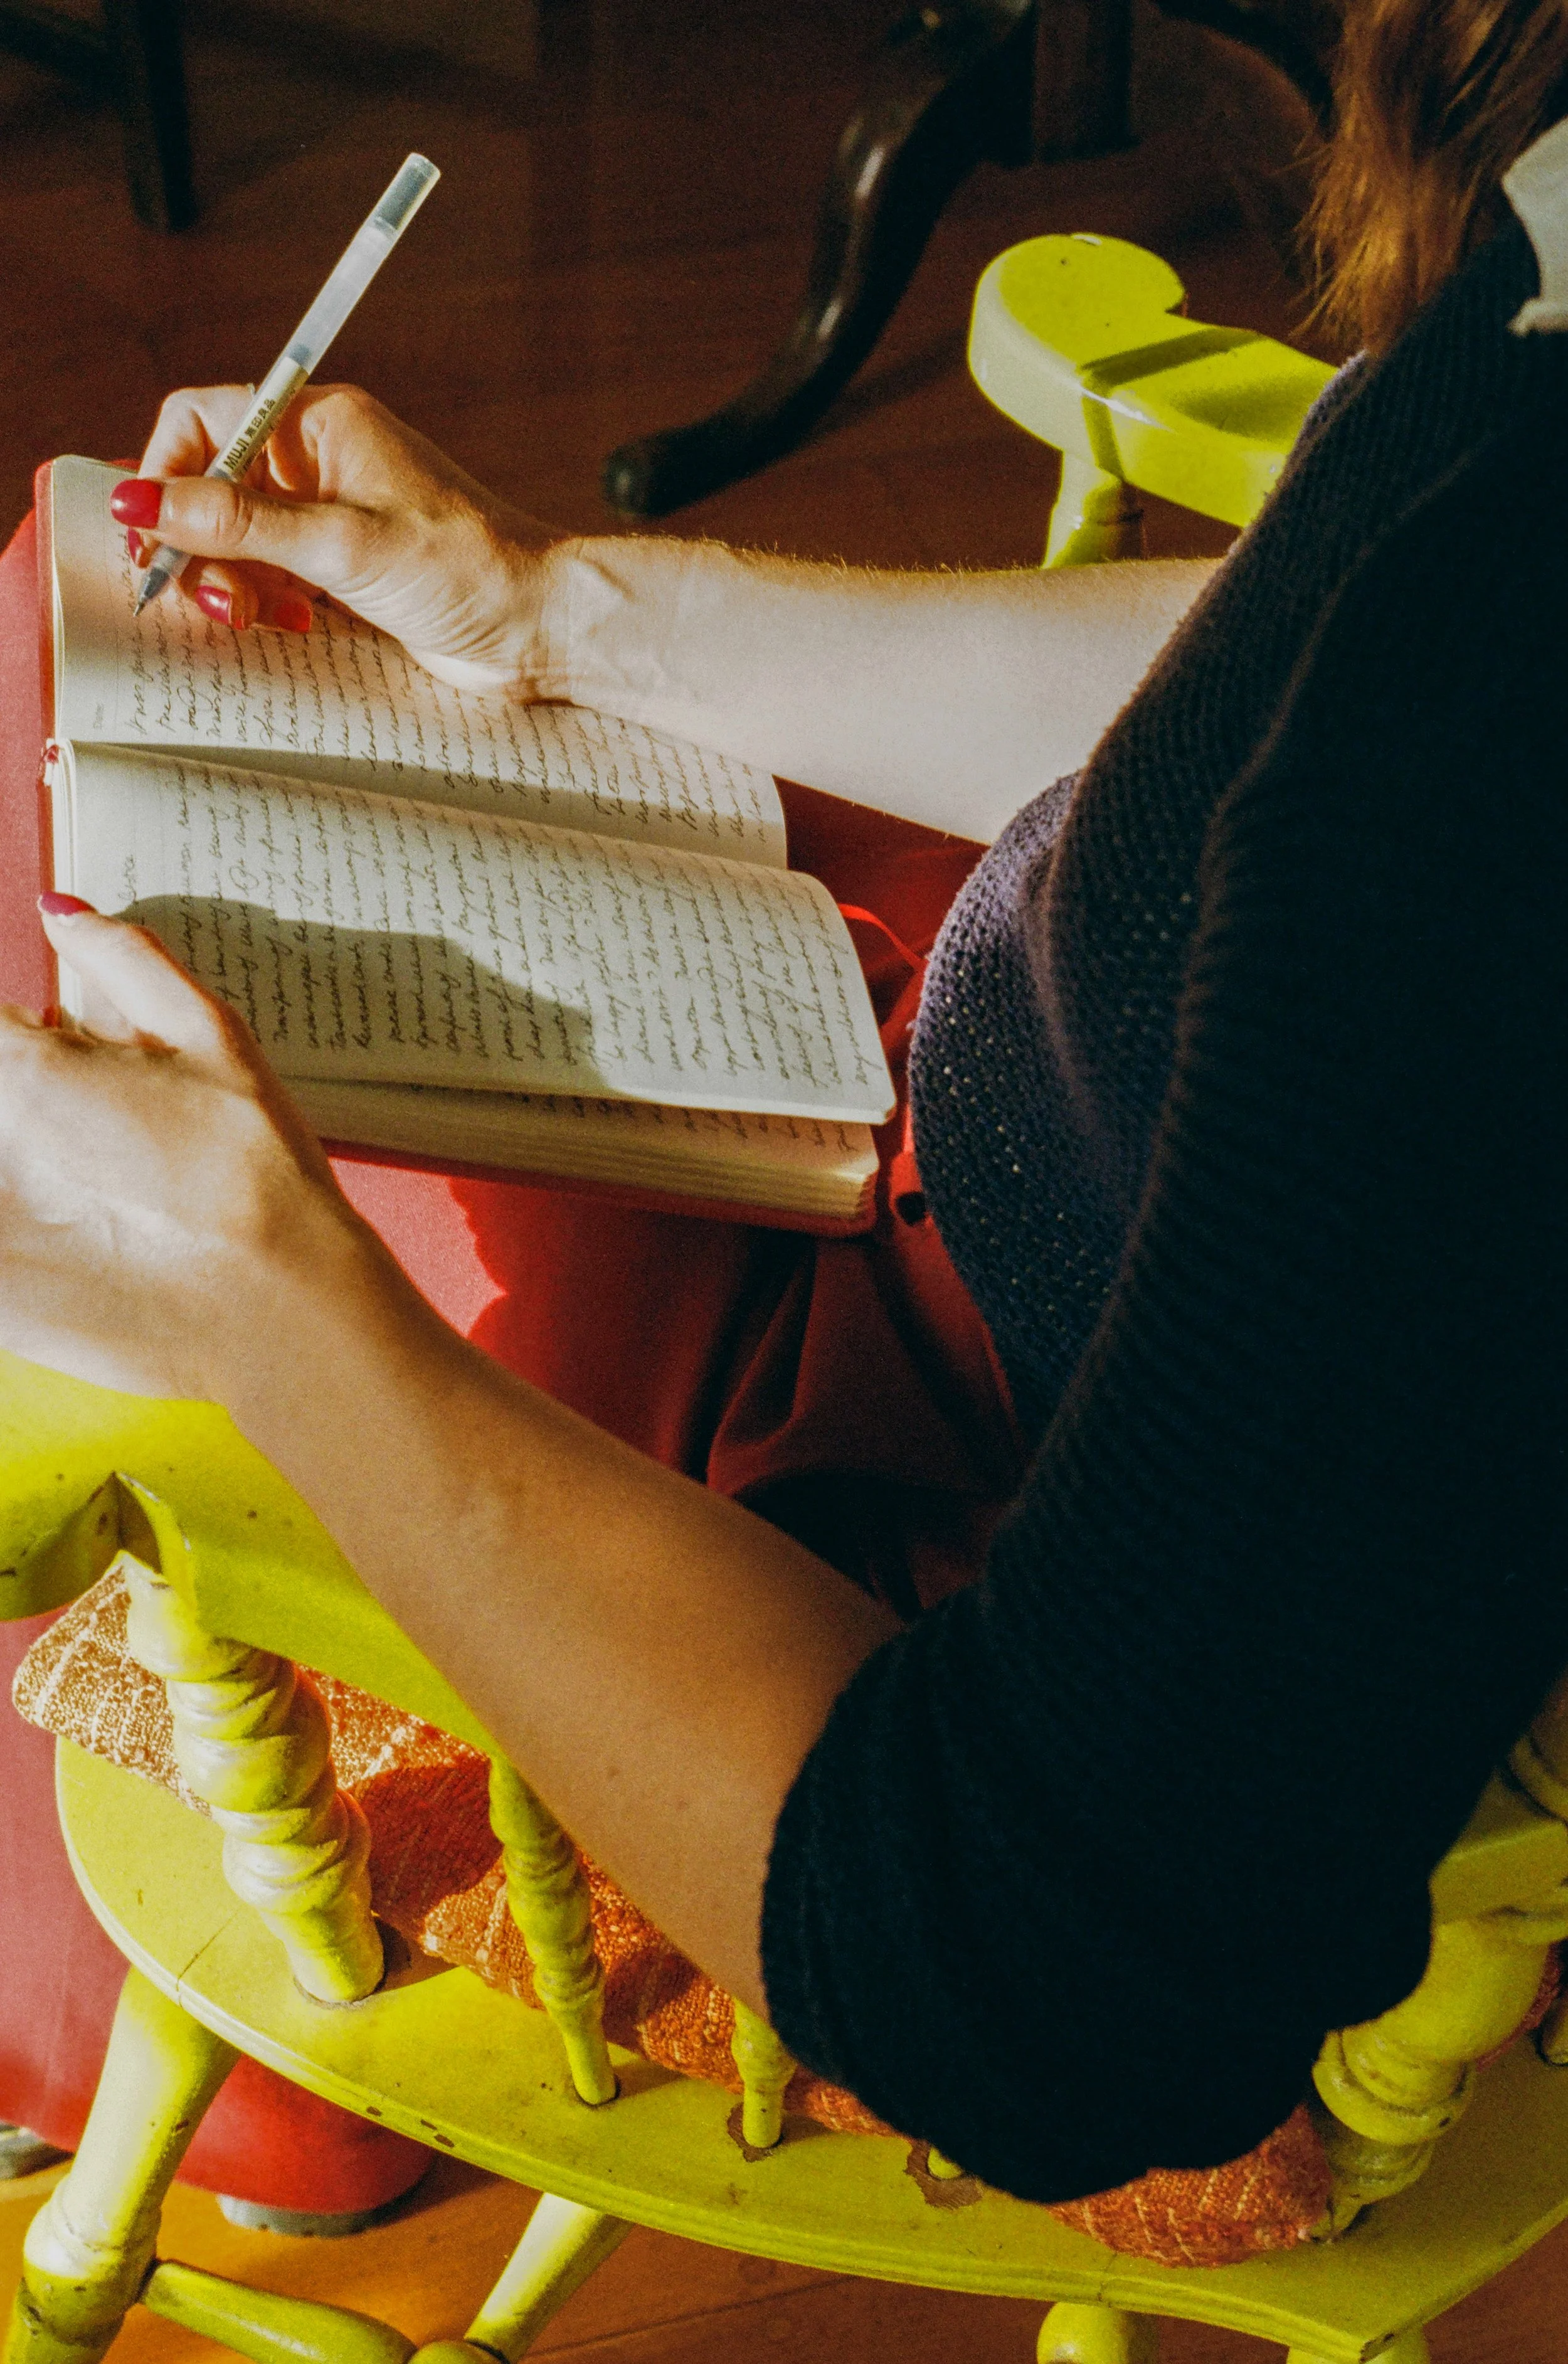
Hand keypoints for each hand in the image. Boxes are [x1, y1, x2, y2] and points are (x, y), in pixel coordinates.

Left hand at [0, 903, 385, 1399]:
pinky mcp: (3, 1293)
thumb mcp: (214, 1037)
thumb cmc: (256, 1176)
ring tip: (107, 1196)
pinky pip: (8, 1236)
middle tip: (105, 1142)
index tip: (66, 1066)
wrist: (279, 1310)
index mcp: (27, 1071)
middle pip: (2, 1092)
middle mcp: (0, 1141)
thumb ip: (125, 962)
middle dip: (36, 1104)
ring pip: (7, 1166)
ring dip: (32, 1167)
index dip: (29, 1044)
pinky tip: (84, 1241)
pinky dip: (28, 1226)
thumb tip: (61, 912)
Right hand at [115, 385, 569, 696]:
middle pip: (211, 487)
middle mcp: (319, 462)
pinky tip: (295, 621)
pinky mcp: (341, 568)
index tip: (154, 533)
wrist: (540, 624)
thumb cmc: (466, 567)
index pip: (203, 421)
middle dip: (199, 544)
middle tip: (215, 597)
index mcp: (319, 425)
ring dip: (230, 581)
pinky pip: (270, 576)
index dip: (166, 474)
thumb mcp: (342, 543)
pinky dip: (265, 601)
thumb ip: (238, 523)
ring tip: (257, 616)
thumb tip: (142, 501)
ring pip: (235, 539)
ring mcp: (329, 516)